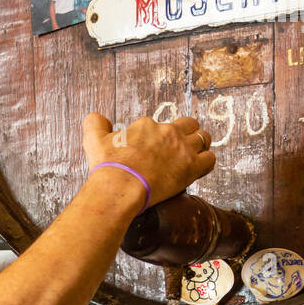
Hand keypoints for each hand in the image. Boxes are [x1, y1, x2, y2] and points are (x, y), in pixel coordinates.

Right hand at [82, 112, 214, 207]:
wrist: (119, 187)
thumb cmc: (107, 167)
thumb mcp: (93, 140)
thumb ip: (95, 123)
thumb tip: (98, 117)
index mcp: (147, 126)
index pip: (159, 126)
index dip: (157, 138)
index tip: (152, 153)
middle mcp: (167, 132)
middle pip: (188, 124)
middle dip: (186, 134)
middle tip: (180, 149)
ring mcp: (181, 149)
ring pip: (203, 138)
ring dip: (200, 146)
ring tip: (193, 157)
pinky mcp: (191, 167)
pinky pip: (210, 159)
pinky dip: (206, 162)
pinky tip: (198, 169)